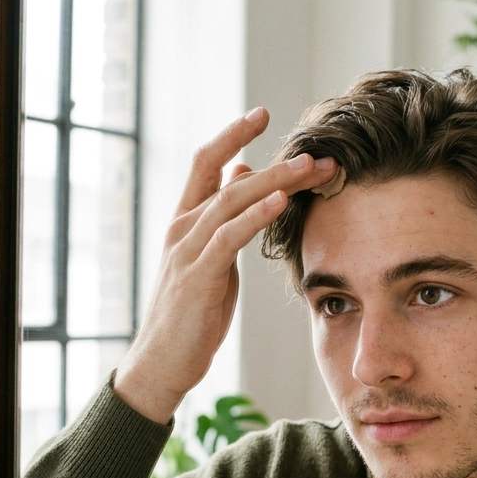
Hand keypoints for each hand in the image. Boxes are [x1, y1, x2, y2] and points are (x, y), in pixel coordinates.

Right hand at [114, 108, 336, 422]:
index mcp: (186, 222)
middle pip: (229, 178)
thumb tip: (243, 177)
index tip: (263, 113)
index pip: (206, 164)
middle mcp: (183, 228)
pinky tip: (280, 202)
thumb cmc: (189, 315)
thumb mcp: (211, 259)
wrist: (160, 363)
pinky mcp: (198, 277)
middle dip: (276, 163)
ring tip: (309, 168)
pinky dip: (255, 216)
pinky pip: (229, 238)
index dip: (232, 135)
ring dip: (275, 182)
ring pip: (232, 201)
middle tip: (317, 153)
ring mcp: (187, 251)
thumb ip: (225, 220)